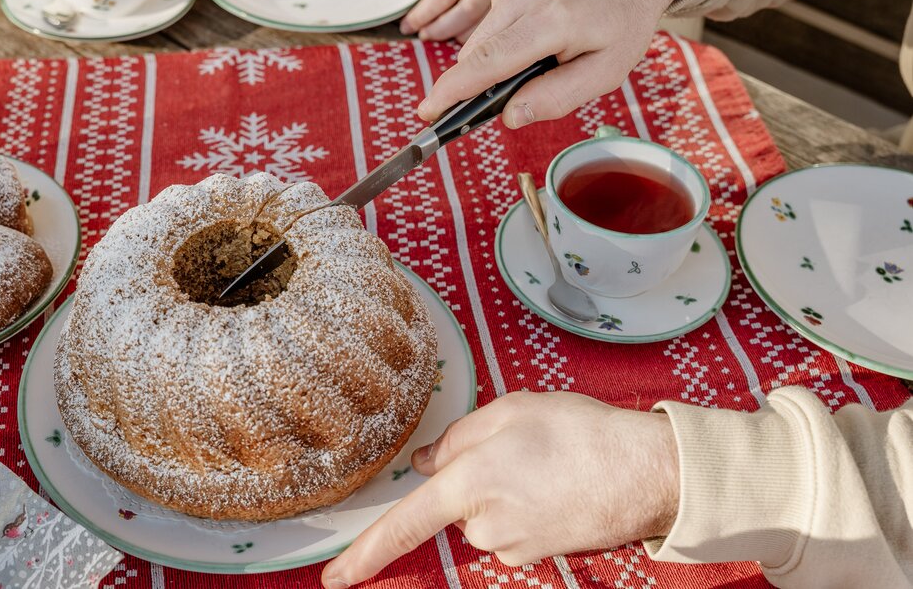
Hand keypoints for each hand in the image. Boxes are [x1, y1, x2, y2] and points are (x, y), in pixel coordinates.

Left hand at [320, 391, 678, 587]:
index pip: (403, 526)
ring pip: (484, 516)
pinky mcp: (538, 554)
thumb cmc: (579, 432)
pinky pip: (513, 527)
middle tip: (519, 445)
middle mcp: (485, 525)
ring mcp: (514, 546)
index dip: (364, 554)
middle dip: (473, 479)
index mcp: (469, 484)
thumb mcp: (510, 410)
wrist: (647, 472)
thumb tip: (426, 464)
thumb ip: (456, 438)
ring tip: (547, 461)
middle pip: (453, 507)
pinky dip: (526, 504)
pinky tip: (558, 482)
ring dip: (503, 490)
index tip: (334, 579)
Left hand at [400, 0, 536, 42]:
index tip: (408, 26)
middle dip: (441, 29)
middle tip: (426, 35)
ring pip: (483, 25)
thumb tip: (419, 21)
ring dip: (459, 37)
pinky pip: (497, 28)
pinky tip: (468, 37)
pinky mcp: (521, 3)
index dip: (424, 15)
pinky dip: (478, 38)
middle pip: (465, 12)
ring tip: (445, 36)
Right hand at [416, 0, 701, 128]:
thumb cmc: (625, 14)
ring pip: (482, 39)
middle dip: (486, 81)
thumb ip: (558, 97)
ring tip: (546, 52)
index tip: (429, 112)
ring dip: (500, 57)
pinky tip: (540, 30)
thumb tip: (510, 116)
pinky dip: (507, 36)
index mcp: (549, 20)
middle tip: (524, 89)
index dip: (451, 92)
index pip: (485, 63)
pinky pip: (492, 21)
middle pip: (476, 55)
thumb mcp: (607, 69)